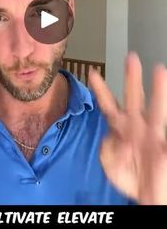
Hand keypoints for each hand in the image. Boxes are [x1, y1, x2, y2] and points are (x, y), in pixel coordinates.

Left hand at [89, 52, 166, 204]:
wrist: (147, 194)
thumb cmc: (129, 176)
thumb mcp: (109, 162)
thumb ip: (108, 147)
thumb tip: (116, 138)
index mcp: (121, 128)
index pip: (108, 105)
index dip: (101, 90)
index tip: (92, 73)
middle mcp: (137, 126)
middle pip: (133, 98)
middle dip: (131, 78)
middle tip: (130, 58)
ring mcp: (153, 134)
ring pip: (156, 108)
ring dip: (158, 90)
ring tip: (159, 71)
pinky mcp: (164, 145)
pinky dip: (166, 114)